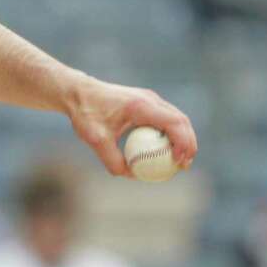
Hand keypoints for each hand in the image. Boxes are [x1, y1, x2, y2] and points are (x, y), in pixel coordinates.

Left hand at [65, 76, 197, 176]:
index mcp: (140, 105)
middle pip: (181, 121)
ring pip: (176, 118)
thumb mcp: (94, 139)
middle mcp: (149, 99)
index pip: (173, 122)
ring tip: (180, 161)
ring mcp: (149, 98)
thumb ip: (111, 159)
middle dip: (189, 144)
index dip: (183, 143)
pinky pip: (165, 118)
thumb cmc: (85, 113)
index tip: (179, 162)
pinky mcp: (146, 102)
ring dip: (183, 138)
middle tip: (184, 166)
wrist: (77, 92)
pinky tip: (165, 150)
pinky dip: (171, 133)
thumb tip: (131, 175)